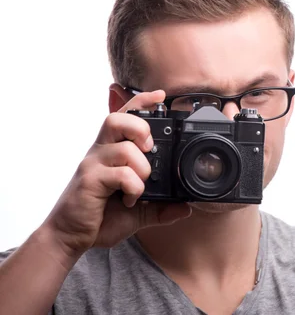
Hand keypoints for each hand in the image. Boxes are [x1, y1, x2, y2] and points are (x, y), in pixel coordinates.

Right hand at [42, 90, 191, 256]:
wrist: (70, 237)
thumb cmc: (101, 218)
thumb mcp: (139, 212)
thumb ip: (161, 207)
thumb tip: (186, 207)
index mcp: (111, 152)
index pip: (124, 117)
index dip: (141, 102)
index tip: (160, 95)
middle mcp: (101, 153)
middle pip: (116, 119)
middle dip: (140, 128)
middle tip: (150, 149)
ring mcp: (93, 165)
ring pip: (124, 148)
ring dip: (142, 167)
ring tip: (142, 184)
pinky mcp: (90, 181)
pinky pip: (120, 174)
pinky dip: (134, 187)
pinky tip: (131, 200)